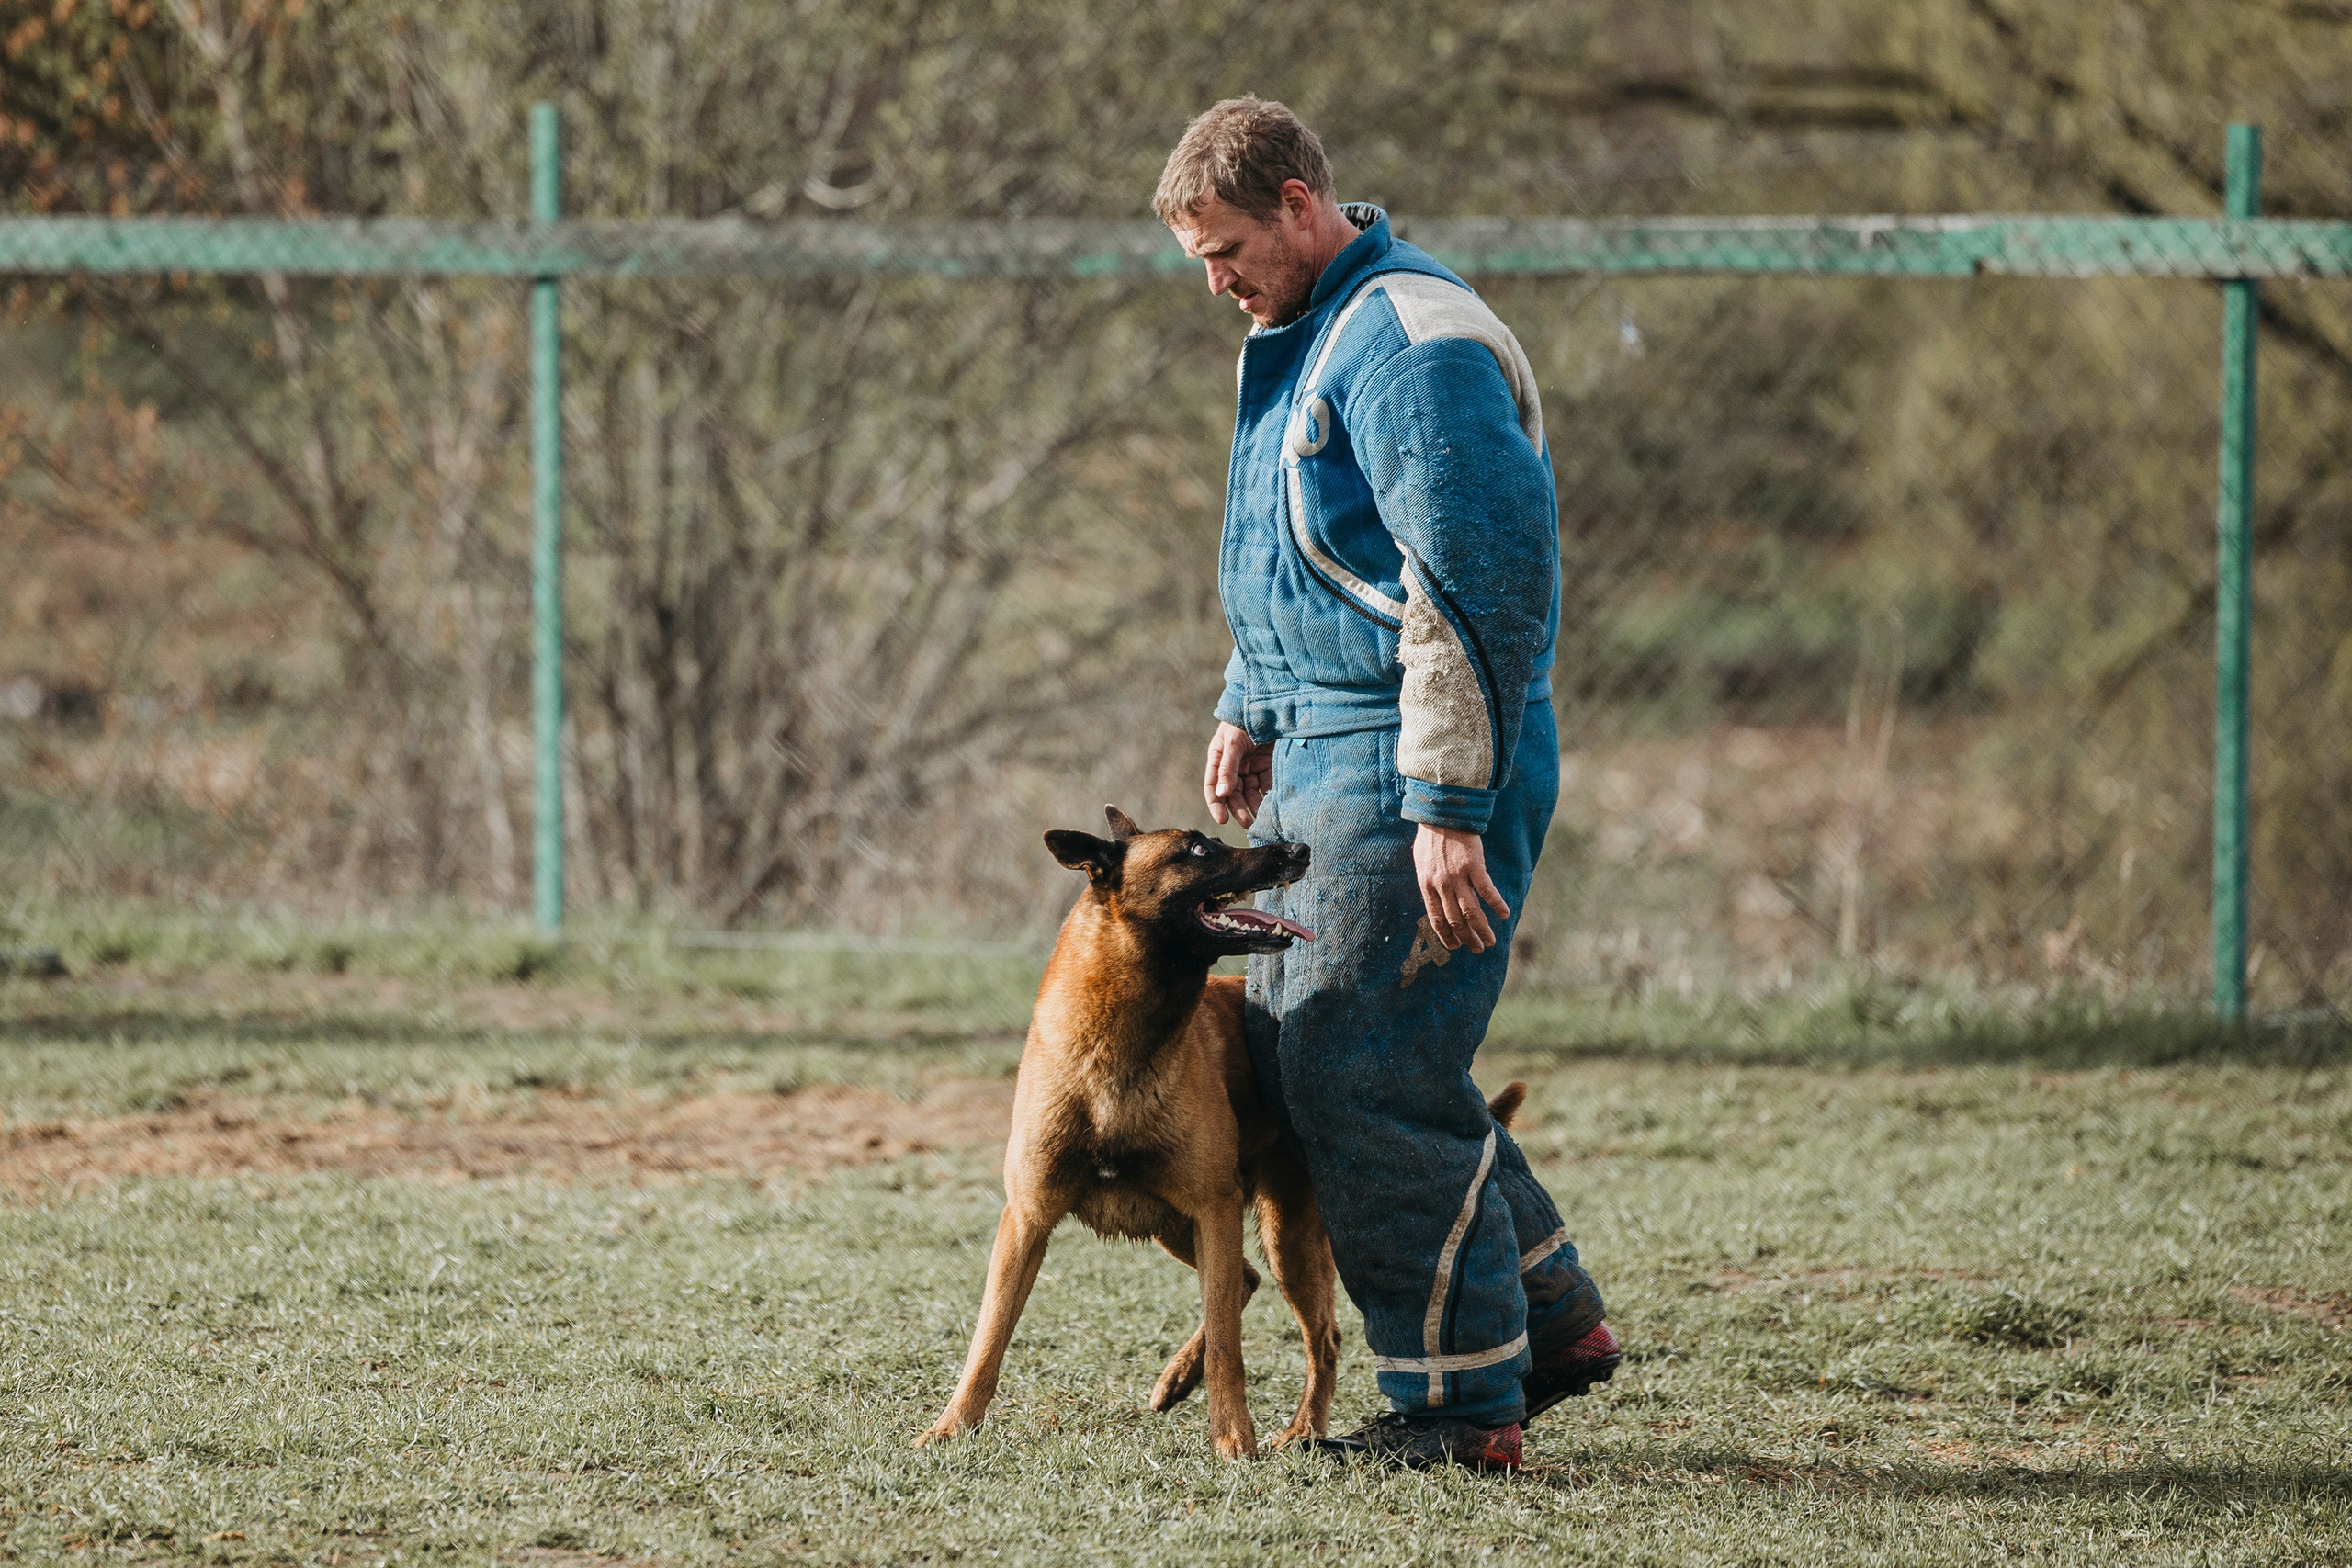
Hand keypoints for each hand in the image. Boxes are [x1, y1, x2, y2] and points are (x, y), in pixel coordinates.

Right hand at [1203, 722, 1272, 827]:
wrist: (1268, 705)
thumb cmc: (1243, 720)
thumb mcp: (1233, 743)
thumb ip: (1228, 768)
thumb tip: (1222, 794)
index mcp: (1218, 760)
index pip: (1213, 787)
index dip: (1216, 805)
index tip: (1222, 820)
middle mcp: (1232, 767)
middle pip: (1233, 794)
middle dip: (1239, 810)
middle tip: (1248, 824)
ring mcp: (1250, 767)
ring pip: (1250, 793)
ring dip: (1255, 806)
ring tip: (1262, 819)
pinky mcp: (1267, 766)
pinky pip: (1266, 785)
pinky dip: (1268, 796)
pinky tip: (1273, 806)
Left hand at [1414, 824, 1510, 952]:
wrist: (1441, 813)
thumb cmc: (1431, 835)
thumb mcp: (1421, 861)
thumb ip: (1429, 881)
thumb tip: (1434, 896)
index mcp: (1427, 884)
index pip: (1436, 918)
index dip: (1446, 935)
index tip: (1455, 946)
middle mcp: (1441, 884)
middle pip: (1455, 920)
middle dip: (1467, 938)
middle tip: (1478, 949)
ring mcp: (1457, 877)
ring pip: (1471, 912)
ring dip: (1482, 929)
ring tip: (1491, 941)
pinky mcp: (1474, 866)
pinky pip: (1487, 891)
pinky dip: (1496, 905)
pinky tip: (1504, 914)